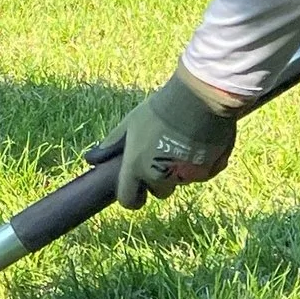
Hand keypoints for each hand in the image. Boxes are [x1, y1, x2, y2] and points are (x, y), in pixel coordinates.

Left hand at [98, 67, 236, 210]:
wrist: (198, 99)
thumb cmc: (159, 110)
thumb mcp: (129, 124)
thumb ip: (111, 145)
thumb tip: (89, 160)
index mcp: (137, 167)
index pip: (128, 199)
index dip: (131, 197)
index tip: (134, 191)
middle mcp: (161, 177)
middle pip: (159, 190)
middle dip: (158, 180)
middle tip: (160, 154)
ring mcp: (187, 176)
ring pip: (180, 181)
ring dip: (178, 170)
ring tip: (181, 142)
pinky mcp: (209, 171)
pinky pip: (202, 174)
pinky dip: (200, 165)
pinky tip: (199, 143)